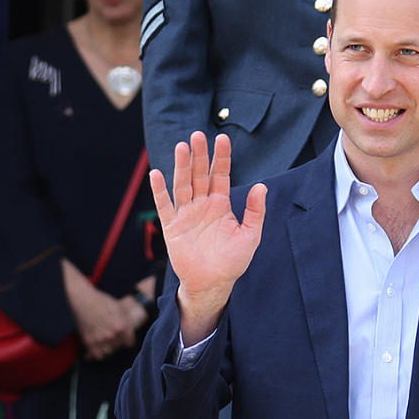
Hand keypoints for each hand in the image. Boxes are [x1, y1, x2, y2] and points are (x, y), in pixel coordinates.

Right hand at [62, 260, 136, 359]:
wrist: (83, 300)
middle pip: (118, 347)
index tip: (124, 338)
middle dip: (117, 343)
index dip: (127, 340)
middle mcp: (112, 335)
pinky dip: (98, 354)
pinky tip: (97, 348)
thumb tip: (130, 336)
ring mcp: (100, 340)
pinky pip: (97, 355)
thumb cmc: (101, 301)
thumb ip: (127, 322)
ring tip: (105, 343)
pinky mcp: (89, 342)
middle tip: (112, 337)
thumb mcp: (119, 308)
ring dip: (108, 349)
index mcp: (122, 326)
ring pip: (109, 353)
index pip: (129, 342)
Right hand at [150, 131, 266, 344]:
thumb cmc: (233, 261)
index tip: (222, 139)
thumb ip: (255, 211)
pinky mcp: (172, 227)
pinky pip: (165, 205)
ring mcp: (186, 214)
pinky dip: (160, 191)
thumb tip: (262, 186)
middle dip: (199, 155)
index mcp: (221, 204)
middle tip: (198, 135)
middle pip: (200, 174)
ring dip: (181, 166)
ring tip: (181, 146)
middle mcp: (202, 205)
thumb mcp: (251, 235)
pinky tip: (157, 174)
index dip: (221, 157)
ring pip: (183, 184)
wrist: (213, 283)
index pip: (220, 175)